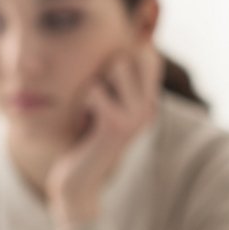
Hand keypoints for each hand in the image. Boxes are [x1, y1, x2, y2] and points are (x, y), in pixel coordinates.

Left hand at [46, 44, 161, 229]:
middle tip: (94, 99)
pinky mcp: (117, 126)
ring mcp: (137, 117)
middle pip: (131, 54)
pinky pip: (95, 90)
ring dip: (93, 83)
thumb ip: (112, 81)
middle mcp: (149, 107)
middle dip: (104, 67)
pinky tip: (83, 121)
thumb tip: (115, 46)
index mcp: (148, 101)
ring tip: (89, 110)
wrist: (78, 183)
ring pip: (116, 66)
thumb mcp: (101, 107)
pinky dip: (82, 100)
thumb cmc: (83, 140)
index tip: (103, 75)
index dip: (126, 50)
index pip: (149, 55)